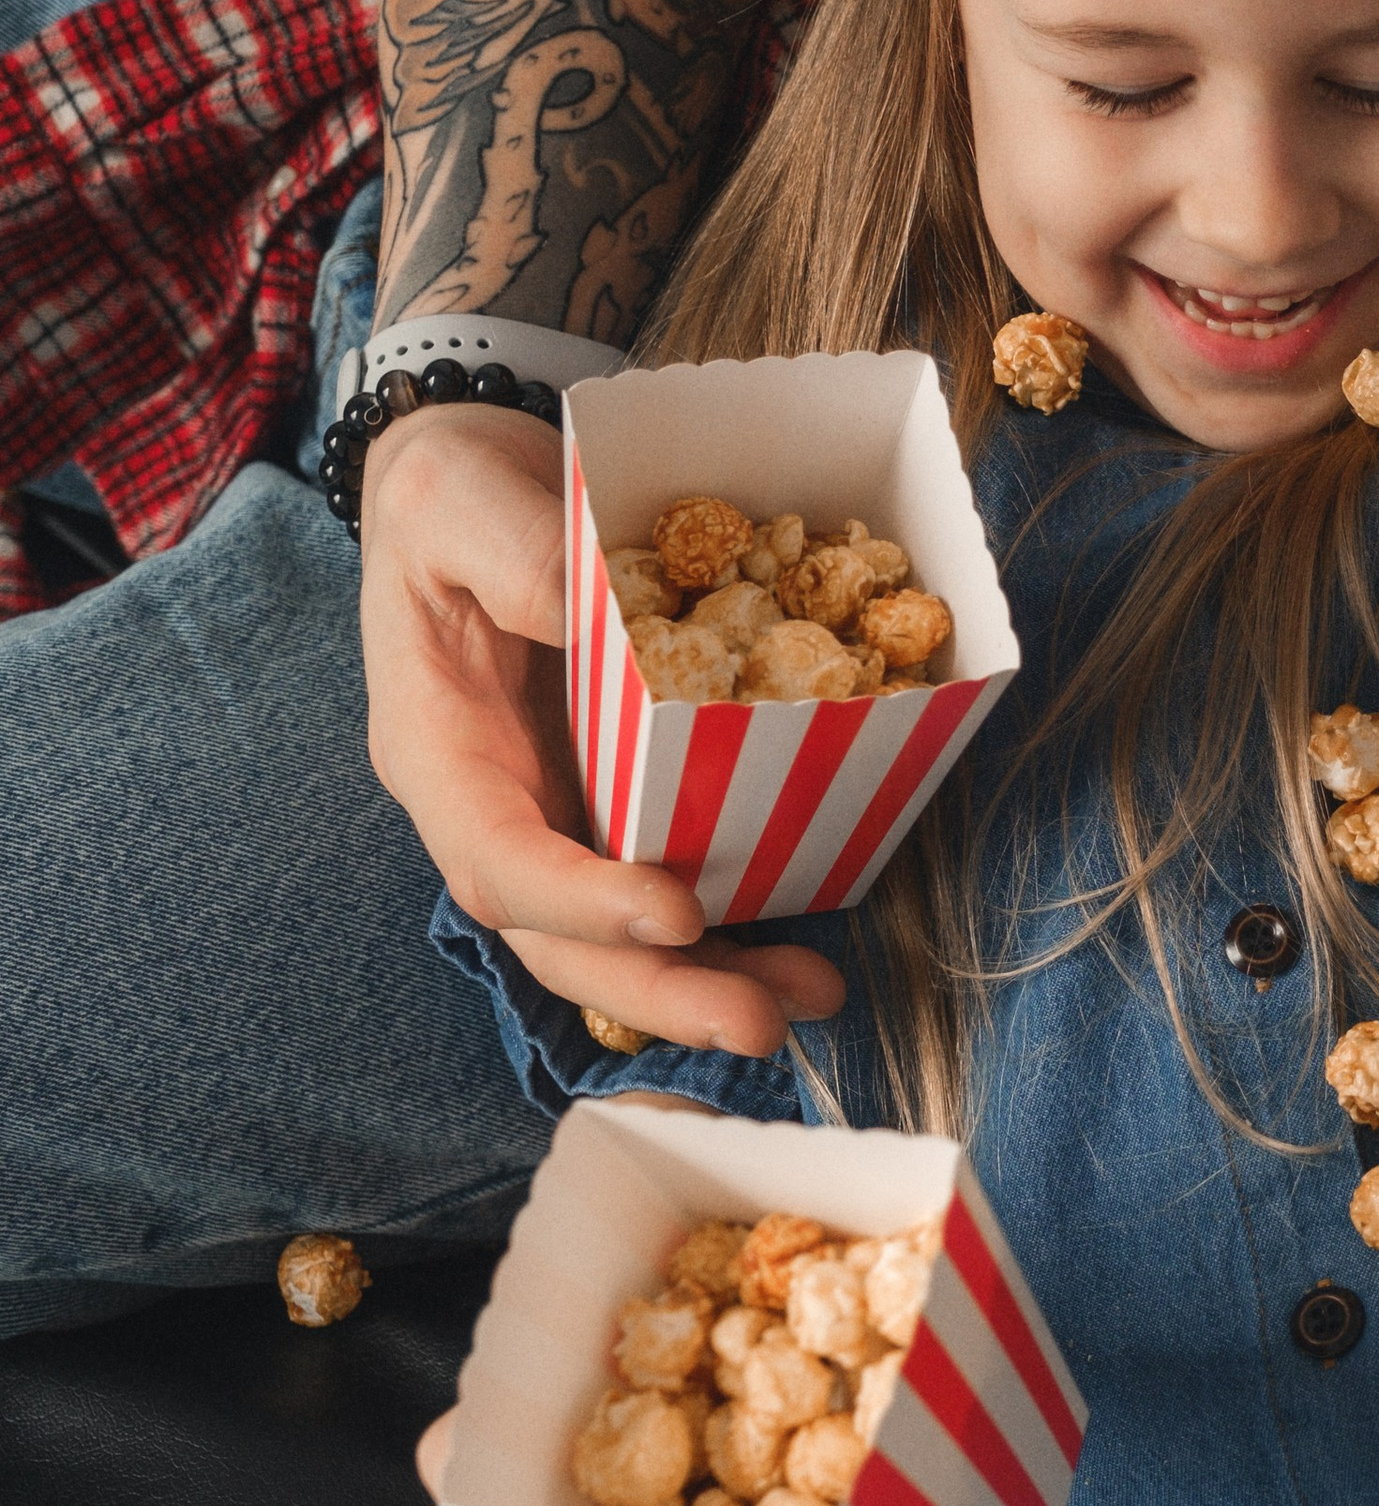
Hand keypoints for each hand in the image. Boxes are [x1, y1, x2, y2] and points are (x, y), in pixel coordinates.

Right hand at [360, 406, 841, 1054]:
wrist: (474, 483)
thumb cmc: (451, 488)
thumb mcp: (459, 497)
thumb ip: (520, 557)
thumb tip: (601, 613)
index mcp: (440, 753)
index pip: (499, 861)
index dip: (582, 902)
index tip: (673, 914)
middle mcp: (496, 808)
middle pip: (562, 940)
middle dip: (658, 991)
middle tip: (759, 1022)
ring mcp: (557, 815)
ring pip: (621, 939)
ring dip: (713, 979)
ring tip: (811, 996)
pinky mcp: (617, 802)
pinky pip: (669, 885)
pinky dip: (735, 926)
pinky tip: (810, 941)